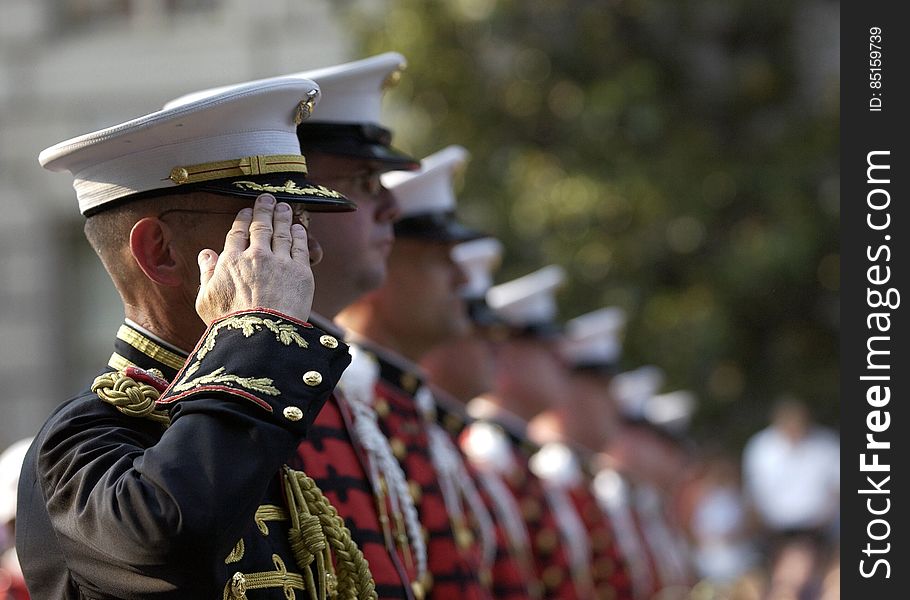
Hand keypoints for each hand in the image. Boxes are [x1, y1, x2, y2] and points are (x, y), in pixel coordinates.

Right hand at [195, 194, 314, 324]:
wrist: (261, 336)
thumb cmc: (230, 324)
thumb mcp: (206, 300)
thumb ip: (206, 274)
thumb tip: (206, 254)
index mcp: (231, 261)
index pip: (237, 233)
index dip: (242, 219)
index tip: (245, 211)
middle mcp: (255, 255)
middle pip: (261, 225)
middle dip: (264, 209)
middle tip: (268, 199)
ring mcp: (279, 261)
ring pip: (282, 232)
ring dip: (283, 217)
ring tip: (284, 207)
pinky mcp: (300, 271)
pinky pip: (300, 246)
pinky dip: (299, 234)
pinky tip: (298, 227)